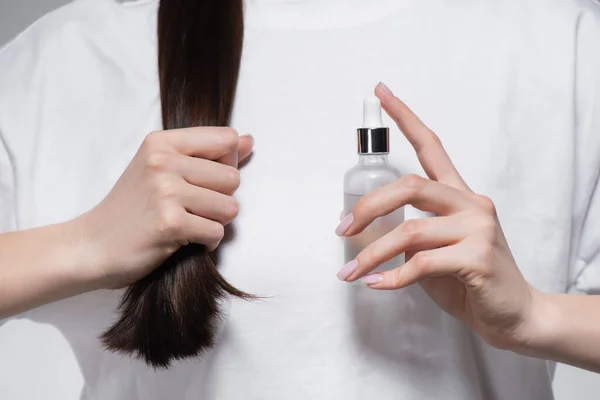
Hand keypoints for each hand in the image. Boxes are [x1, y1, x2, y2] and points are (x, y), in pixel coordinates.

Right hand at [67, 128, 253, 288]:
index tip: (201, 181)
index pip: (226, 139)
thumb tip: (249, 141)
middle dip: (219, 199)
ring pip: (230, 207)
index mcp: (162, 142)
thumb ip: (208, 153)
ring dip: (214, 223)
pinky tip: (184, 241)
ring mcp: (166, 191)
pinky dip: (207, 243)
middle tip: (190, 209)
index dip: (225, 164)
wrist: (92, 245)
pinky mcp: (170, 223)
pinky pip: (217, 232)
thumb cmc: (132, 208)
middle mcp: (163, 161)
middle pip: (233, 177)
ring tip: (187, 224)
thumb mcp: (162, 169)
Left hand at [336, 82, 536, 350]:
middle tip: (343, 230)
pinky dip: (392, 277)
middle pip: (410, 185)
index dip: (404, 117)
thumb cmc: (470, 279)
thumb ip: (412, 233)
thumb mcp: (437, 249)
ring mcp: (477, 228)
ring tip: (349, 272)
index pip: (431, 146)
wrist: (514, 313)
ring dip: (371, 254)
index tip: (380, 91)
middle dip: (368, 207)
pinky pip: (421, 263)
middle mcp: (470, 203)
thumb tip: (368, 232)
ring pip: (410, 230)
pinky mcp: (478, 258)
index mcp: (459, 195)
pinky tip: (376, 285)